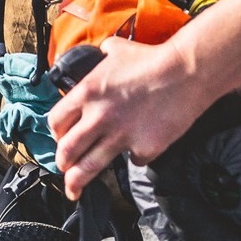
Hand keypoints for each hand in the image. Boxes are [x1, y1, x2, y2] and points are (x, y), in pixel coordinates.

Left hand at [48, 32, 213, 199]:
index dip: (56, 133)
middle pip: (67, 151)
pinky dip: (134, 158)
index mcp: (87, 92)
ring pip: (89, 167)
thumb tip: (96, 59)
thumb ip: (99, 59)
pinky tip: (139, 149)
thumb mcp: (114, 50)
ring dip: (78, 182)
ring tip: (73, 190)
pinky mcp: (144, 149)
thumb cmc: (150, 59)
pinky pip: (133, 161)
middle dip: (62, 164)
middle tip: (63, 169)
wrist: (184, 73)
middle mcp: (99, 116)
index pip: (56, 121)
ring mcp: (121, 136)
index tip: (61, 138)